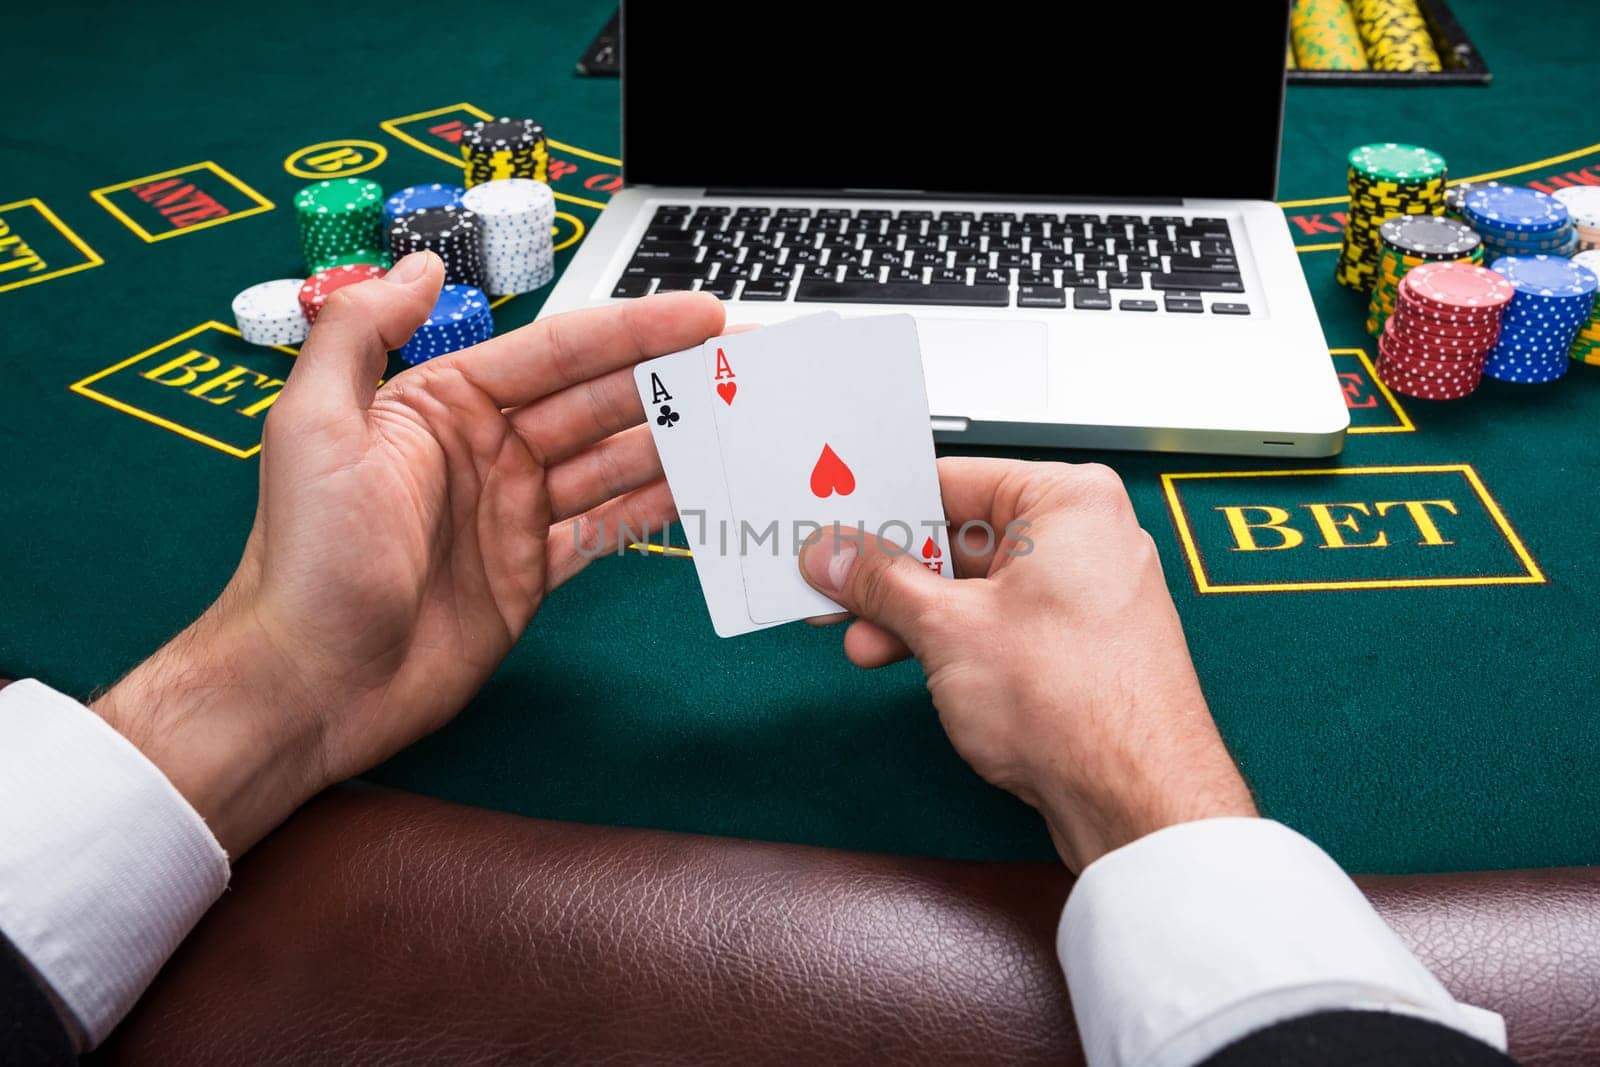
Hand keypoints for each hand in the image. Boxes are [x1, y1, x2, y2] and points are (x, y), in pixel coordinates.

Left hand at [93, 253, 723, 854]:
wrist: (310, 685)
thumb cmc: (304, 559)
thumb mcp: (312, 428)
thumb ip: (361, 334)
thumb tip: (420, 265)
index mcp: (443, 405)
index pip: (556, 353)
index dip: (632, 331)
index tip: (700, 316)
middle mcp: (487, 450)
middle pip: (599, 402)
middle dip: (673, 379)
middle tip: (749, 364)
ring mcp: (515, 513)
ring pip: (615, 461)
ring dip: (677, 439)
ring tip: (746, 420)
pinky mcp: (532, 572)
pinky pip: (607, 527)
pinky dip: (656, 508)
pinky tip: (703, 488)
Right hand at [798, 457, 1255, 871]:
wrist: (1136, 798)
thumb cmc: (1083, 704)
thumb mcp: (948, 628)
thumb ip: (882, 583)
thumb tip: (837, 555)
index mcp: (1069, 501)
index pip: (951, 482)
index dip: (883, 510)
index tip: (834, 530)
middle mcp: (1086, 538)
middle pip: (961, 537)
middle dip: (892, 573)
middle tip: (833, 586)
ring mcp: (1086, 594)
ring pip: (976, 586)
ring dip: (913, 615)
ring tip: (860, 637)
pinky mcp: (1078, 645)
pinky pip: (1000, 622)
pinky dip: (952, 639)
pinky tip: (905, 658)